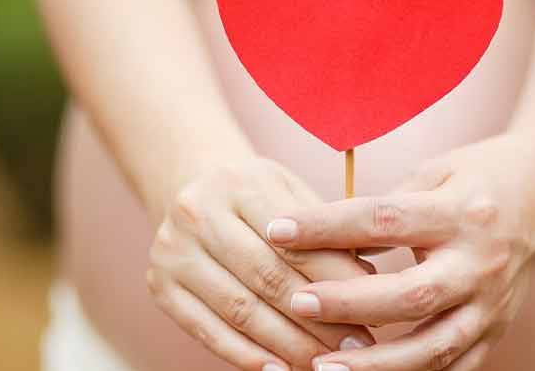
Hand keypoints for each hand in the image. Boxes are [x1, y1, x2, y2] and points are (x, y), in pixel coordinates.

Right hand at [147, 156, 376, 370]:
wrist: (191, 187)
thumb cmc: (259, 199)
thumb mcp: (292, 195)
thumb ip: (327, 234)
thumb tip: (368, 285)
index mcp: (240, 183)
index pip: (296, 241)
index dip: (337, 279)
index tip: (374, 309)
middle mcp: (198, 213)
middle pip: (268, 278)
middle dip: (318, 319)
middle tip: (357, 346)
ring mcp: (173, 251)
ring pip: (241, 310)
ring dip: (289, 344)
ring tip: (326, 363)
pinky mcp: (160, 286)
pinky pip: (209, 330)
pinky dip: (247, 356)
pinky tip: (280, 370)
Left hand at [265, 133, 534, 370]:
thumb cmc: (478, 176)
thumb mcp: (433, 173)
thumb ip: (383, 209)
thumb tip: (317, 238)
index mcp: (461, 212)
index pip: (383, 220)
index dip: (326, 227)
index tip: (277, 230)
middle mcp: (481, 262)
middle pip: (411, 293)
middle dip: (349, 303)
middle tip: (296, 302)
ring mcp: (493, 303)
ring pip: (434, 347)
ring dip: (377, 364)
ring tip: (322, 368)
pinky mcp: (496, 330)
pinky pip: (454, 368)